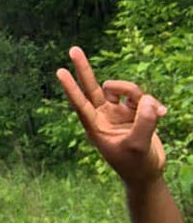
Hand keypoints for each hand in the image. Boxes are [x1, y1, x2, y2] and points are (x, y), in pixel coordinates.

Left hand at [56, 46, 166, 184]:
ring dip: (138, 95)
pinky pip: (144, 97)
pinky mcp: (135, 111)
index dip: (71, 87)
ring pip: (126, 90)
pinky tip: (163, 114)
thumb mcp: (137, 146)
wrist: (147, 173)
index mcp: (95, 126)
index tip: (60, 71)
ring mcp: (119, 112)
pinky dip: (154, 104)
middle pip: (92, 87)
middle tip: (73, 49)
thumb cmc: (135, 164)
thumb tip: (145, 100)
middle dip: (84, 69)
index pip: (80, 103)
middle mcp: (104, 115)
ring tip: (154, 112)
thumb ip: (143, 123)